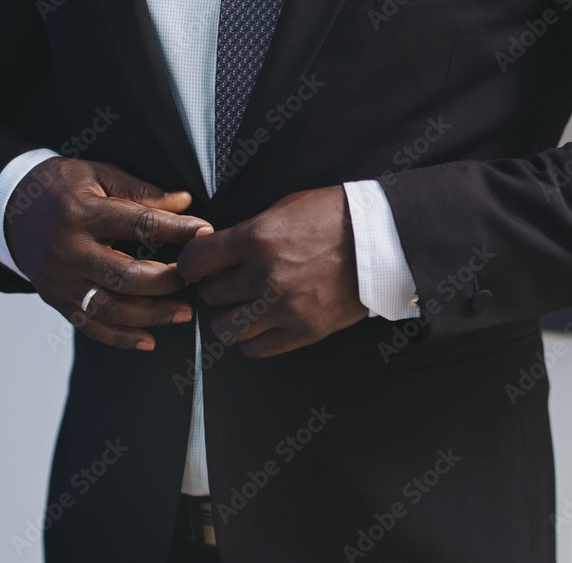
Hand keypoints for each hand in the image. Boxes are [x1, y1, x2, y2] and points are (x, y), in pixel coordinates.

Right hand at [5, 157, 212, 350]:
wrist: (9, 206)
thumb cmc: (62, 187)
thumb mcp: (98, 174)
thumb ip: (141, 191)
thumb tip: (185, 203)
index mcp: (82, 212)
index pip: (138, 223)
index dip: (177, 230)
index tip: (205, 233)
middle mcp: (68, 250)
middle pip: (125, 274)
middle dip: (168, 280)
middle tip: (198, 277)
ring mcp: (60, 279)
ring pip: (110, 307)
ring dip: (151, 315)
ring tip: (184, 313)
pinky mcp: (55, 299)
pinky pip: (89, 325)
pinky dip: (120, 338)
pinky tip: (149, 341)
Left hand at [177, 185, 367, 357]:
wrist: (381, 242)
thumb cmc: (336, 217)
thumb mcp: (285, 208)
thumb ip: (248, 231)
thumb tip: (217, 247)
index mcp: (257, 238)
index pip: (196, 260)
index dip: (190, 264)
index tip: (195, 267)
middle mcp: (264, 275)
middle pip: (211, 294)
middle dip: (214, 289)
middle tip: (225, 284)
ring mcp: (282, 307)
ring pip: (228, 328)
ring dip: (228, 319)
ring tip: (239, 310)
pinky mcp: (302, 331)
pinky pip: (257, 349)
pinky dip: (251, 340)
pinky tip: (259, 327)